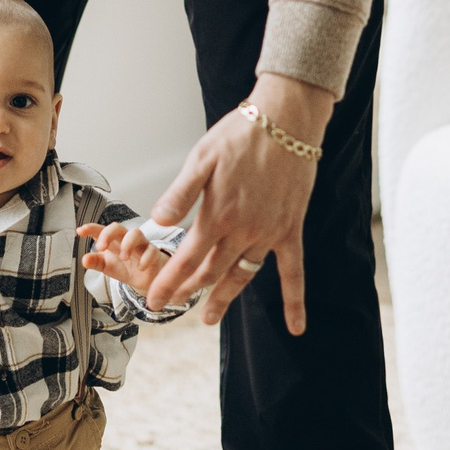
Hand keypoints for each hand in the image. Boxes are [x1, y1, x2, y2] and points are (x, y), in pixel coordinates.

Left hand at [77, 218, 176, 291]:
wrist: (146, 277)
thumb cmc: (125, 267)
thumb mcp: (107, 266)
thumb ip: (95, 262)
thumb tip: (84, 260)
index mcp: (112, 241)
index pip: (100, 231)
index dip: (90, 228)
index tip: (80, 231)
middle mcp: (126, 239)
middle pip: (118, 227)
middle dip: (108, 234)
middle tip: (101, 247)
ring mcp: (141, 245)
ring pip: (136, 233)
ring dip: (128, 244)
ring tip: (123, 257)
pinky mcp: (154, 253)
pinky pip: (152, 250)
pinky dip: (146, 258)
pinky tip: (140, 267)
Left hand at [146, 75, 332, 336]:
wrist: (285, 122)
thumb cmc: (240, 135)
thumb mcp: (201, 158)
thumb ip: (180, 193)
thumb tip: (157, 221)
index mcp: (217, 215)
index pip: (186, 258)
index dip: (168, 282)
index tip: (152, 301)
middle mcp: (243, 231)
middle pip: (211, 272)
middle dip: (187, 291)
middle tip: (169, 307)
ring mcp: (269, 234)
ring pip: (242, 275)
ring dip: (224, 297)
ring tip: (210, 318)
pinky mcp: (290, 229)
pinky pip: (294, 271)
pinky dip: (295, 300)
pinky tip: (296, 327)